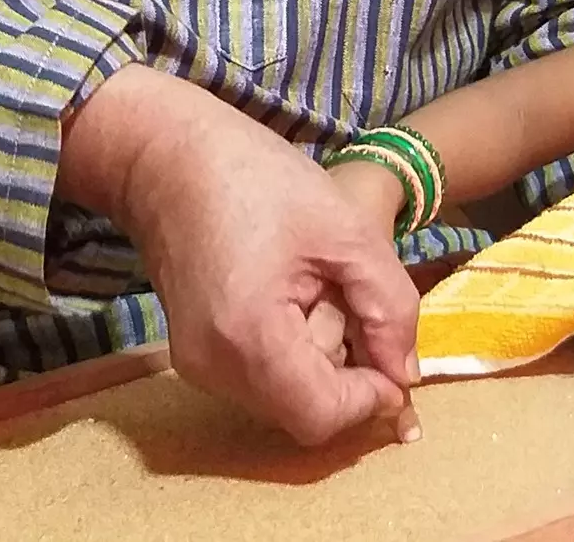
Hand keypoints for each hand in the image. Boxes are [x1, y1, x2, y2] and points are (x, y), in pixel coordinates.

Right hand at [75, 72, 421, 447]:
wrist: (167, 156)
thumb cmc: (256, 178)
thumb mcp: (348, 231)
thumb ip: (391, 308)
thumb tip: (406, 376)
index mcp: (249, 338)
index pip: (323, 416)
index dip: (370, 397)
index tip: (392, 353)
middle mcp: (214, 368)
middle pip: (304, 412)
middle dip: (344, 369)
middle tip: (347, 299)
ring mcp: (196, 365)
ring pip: (284, 398)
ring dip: (318, 359)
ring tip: (316, 289)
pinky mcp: (193, 355)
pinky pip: (260, 378)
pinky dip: (290, 352)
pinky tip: (292, 296)